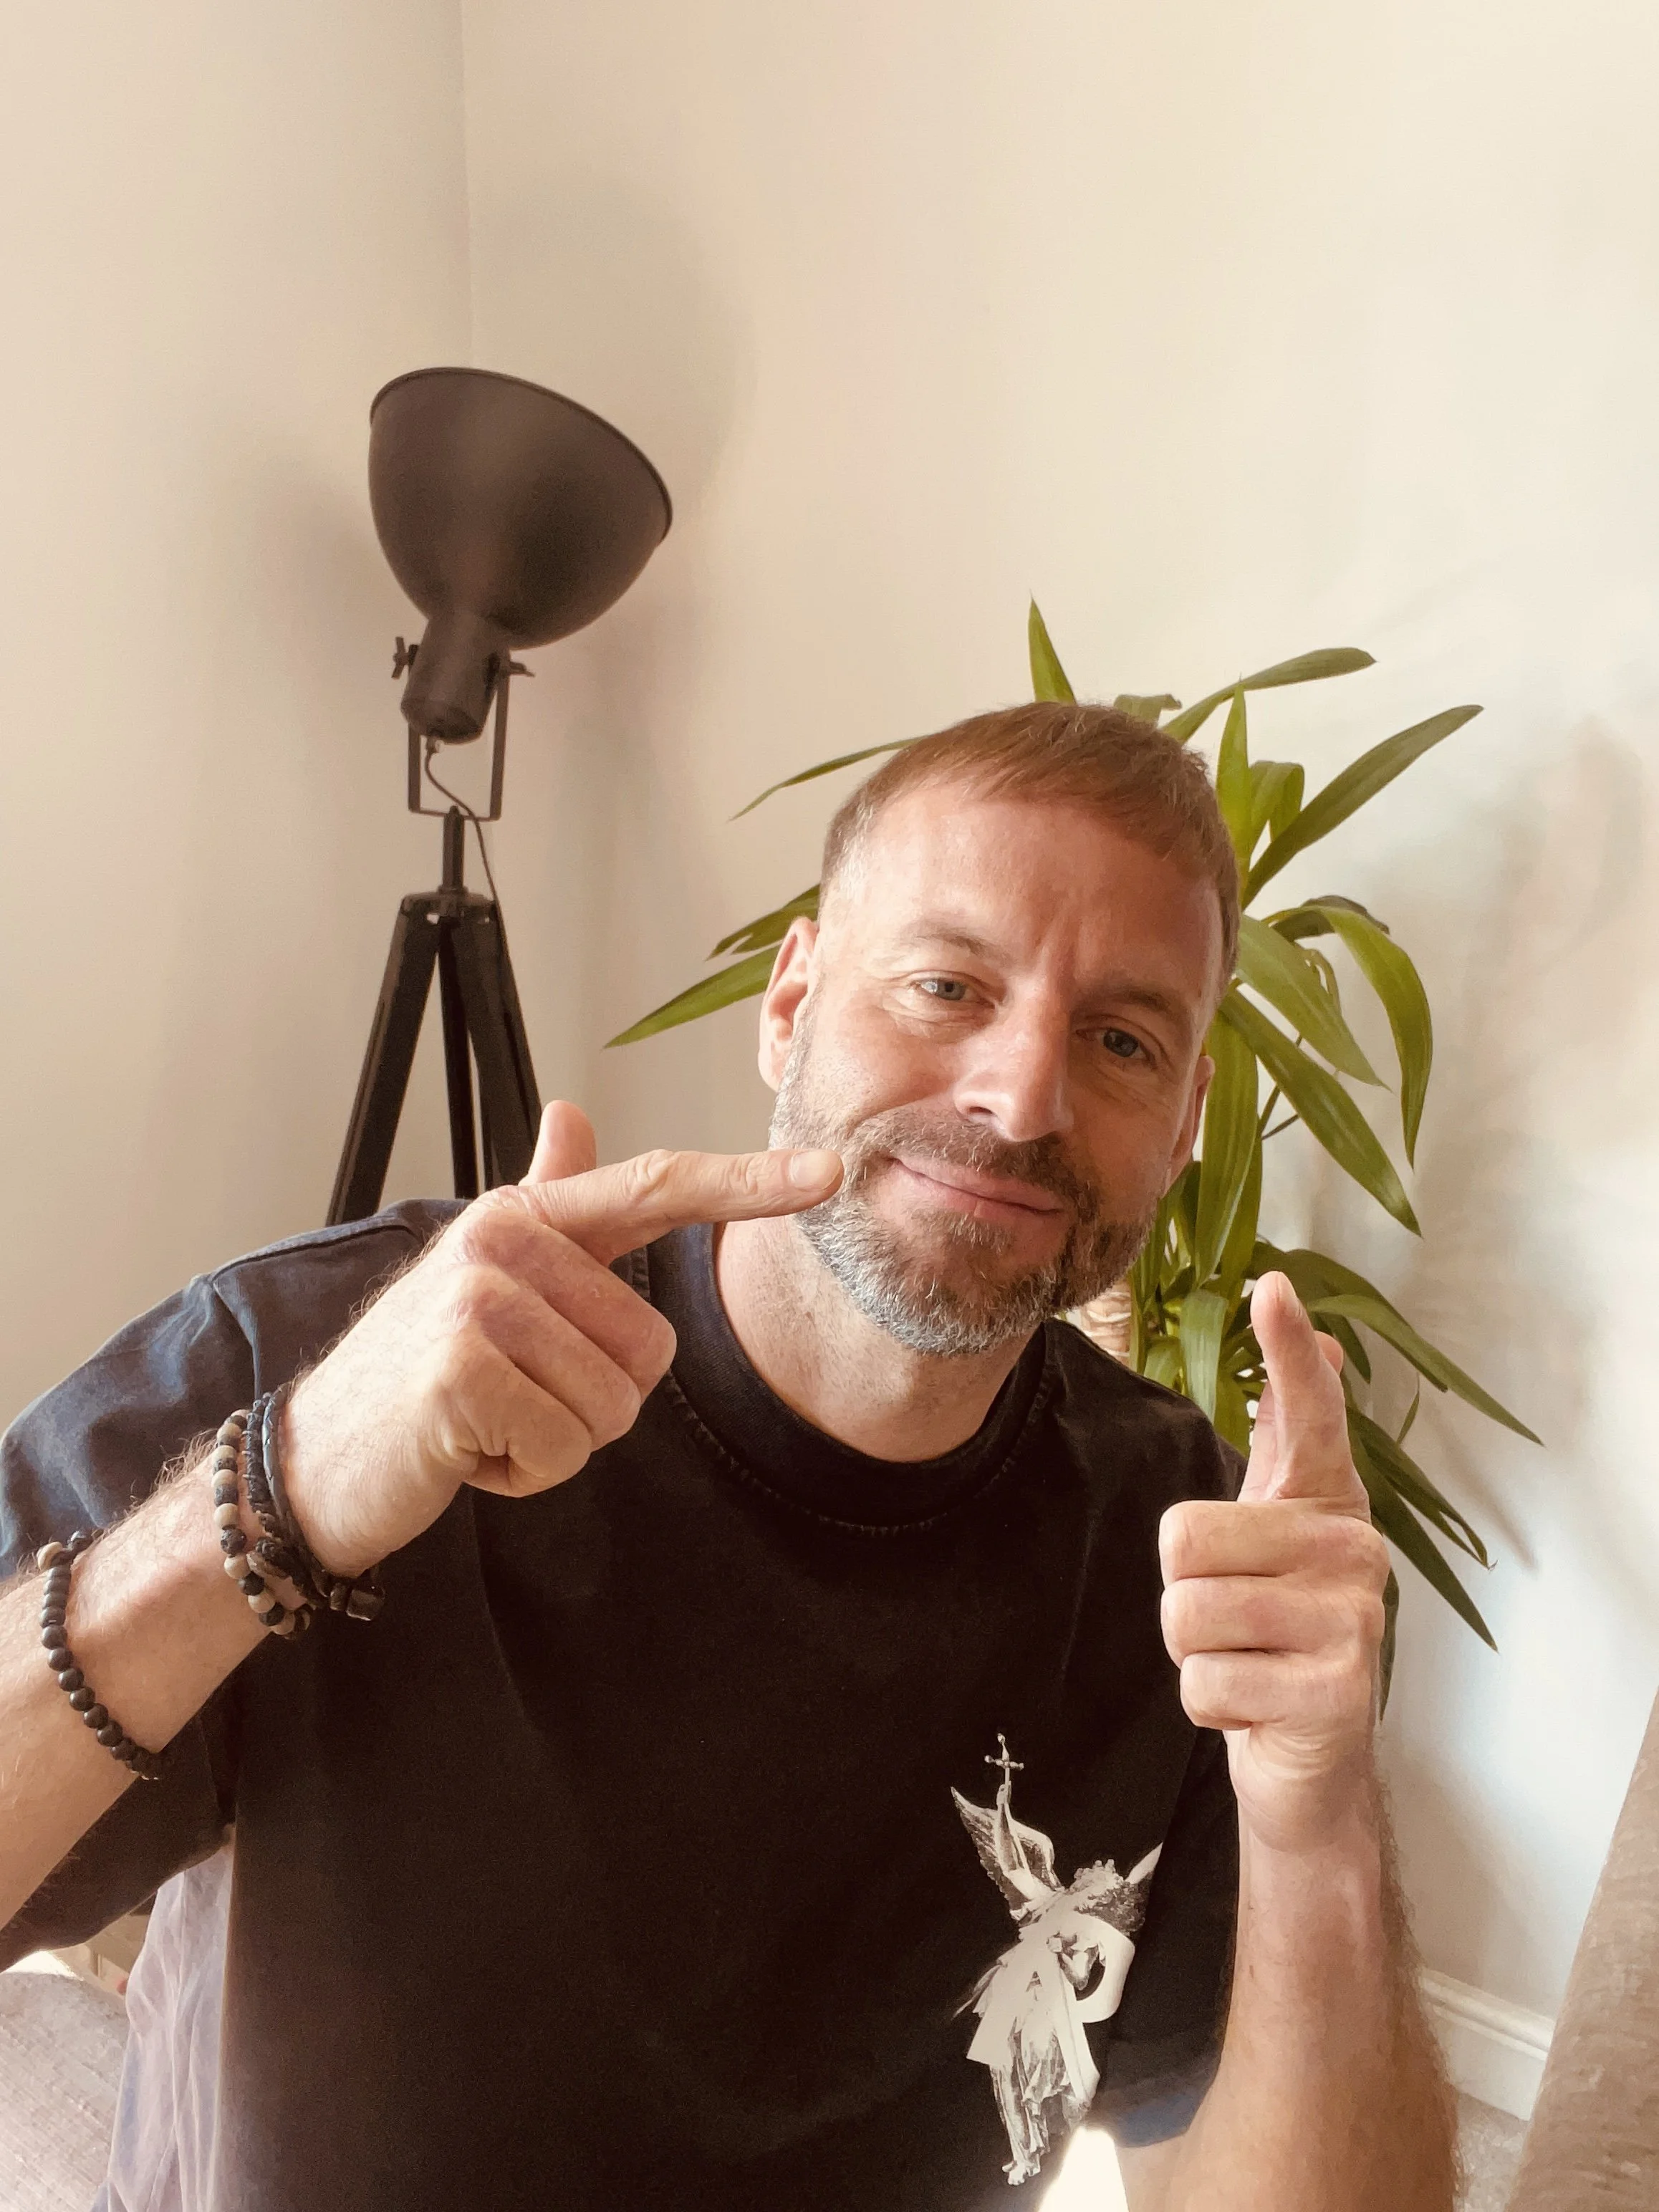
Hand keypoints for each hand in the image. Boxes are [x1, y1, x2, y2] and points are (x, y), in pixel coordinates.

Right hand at [280, 1103, 842, 1575]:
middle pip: (649, 1346)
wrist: (316, 1459)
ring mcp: (479, 1301)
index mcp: (524, 1218)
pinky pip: (566, 1445)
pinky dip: (525, 1474)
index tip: (830, 1174)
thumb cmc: (417, 1373)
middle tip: (510, 1398)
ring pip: (613, 1404)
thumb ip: (547, 1201)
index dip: (750, 1183)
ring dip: (557, 1441)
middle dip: (593, 1400)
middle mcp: (503, 1241)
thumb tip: (573, 1113)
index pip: (655, 1188)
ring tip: (487, 1422)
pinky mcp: (463, 1371)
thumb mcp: (486, 1281)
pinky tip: (469, 1453)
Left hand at [1158, 1272, 1388, 1852]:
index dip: (1286, 1352)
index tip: (1274, 1287)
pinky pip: (1203, 1681)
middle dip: (1182, 1593)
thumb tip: (1318, 1336)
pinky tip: (1258, 1708)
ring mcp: (1351, 1620)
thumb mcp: (1274, 1536)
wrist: (1310, 1765)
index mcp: (1328, 1504)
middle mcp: (1352, 1550)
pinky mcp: (1334, 1691)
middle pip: (1184, 1538)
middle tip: (1234, 1624)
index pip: (1309, 1414)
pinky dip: (1211, 1706)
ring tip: (1246, 1662)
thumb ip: (1291, 1440)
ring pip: (1186, 1614)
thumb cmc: (1273, 1635)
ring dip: (1194, 1653)